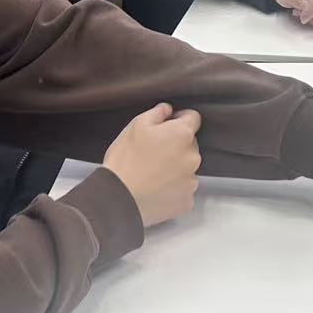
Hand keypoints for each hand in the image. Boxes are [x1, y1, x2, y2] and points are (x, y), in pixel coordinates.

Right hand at [103, 102, 201, 226]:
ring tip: (152, 173)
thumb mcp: (136, 125)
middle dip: (176, 145)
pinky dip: (173, 189)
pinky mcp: (187, 202)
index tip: (167, 125)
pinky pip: (183, 190)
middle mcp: (193, 157)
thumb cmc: (126, 159)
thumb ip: (157, 113)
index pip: (193, 118)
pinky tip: (156, 189)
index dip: (179, 119)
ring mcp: (191, 181)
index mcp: (182, 135)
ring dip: (175, 167)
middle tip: (153, 152)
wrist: (119, 198)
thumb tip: (168, 110)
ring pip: (187, 168)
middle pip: (189, 144)